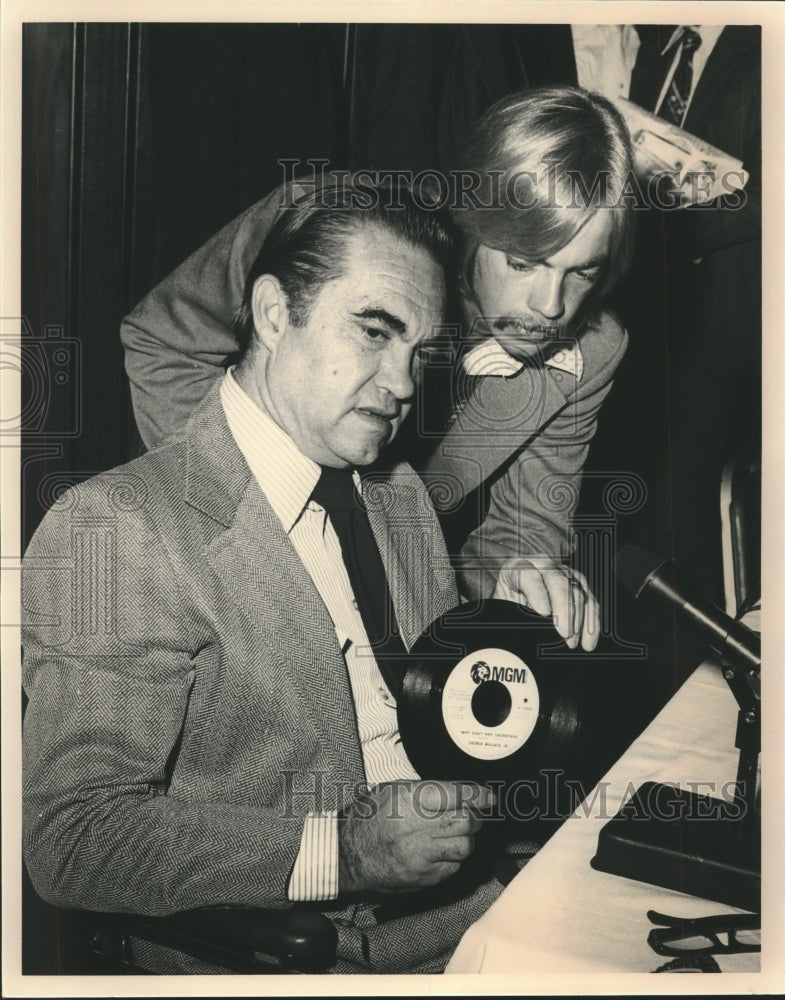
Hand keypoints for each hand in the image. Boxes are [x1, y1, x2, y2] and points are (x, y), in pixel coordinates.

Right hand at [338, 780, 494, 894]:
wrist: (349, 854)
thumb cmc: (369, 818)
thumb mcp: (393, 790)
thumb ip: (426, 789)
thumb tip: (459, 790)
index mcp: (412, 800)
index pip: (459, 796)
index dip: (479, 796)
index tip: (489, 797)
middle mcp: (420, 828)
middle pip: (467, 822)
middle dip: (474, 817)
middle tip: (471, 814)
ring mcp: (422, 856)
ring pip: (465, 847)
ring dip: (466, 838)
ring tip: (454, 833)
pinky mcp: (423, 877)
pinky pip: (453, 867)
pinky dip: (453, 858)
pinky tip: (440, 851)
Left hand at [493, 555, 599, 650]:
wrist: (515, 601)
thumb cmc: (506, 605)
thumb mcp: (503, 608)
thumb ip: (511, 614)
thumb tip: (527, 630)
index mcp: (517, 567)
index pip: (528, 575)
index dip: (537, 592)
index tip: (543, 612)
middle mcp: (543, 566)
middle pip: (558, 581)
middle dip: (564, 608)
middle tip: (564, 633)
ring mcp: (563, 574)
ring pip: (577, 592)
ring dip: (578, 620)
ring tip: (571, 643)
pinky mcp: (579, 586)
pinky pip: (590, 603)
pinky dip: (591, 624)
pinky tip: (588, 643)